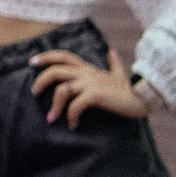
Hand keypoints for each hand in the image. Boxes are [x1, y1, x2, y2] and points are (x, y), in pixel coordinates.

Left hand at [28, 45, 145, 126]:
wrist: (143, 98)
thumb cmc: (129, 89)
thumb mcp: (118, 75)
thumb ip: (114, 64)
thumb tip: (112, 52)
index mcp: (88, 68)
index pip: (63, 55)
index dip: (46, 56)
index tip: (32, 62)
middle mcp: (87, 73)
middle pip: (56, 70)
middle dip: (41, 80)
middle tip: (34, 92)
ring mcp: (91, 83)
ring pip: (63, 89)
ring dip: (55, 105)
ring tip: (51, 118)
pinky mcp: (97, 95)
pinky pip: (76, 104)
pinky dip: (71, 115)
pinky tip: (72, 124)